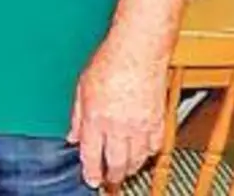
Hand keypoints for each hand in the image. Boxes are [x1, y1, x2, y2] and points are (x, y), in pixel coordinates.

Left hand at [68, 37, 166, 188]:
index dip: (91, 172)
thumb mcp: (82, 88)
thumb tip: (73, 136)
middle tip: (109, 182)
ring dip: (130, 168)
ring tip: (124, 171)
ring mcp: (142, 125)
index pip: (92, 155)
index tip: (91, 180)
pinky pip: (155, 147)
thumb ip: (77, 117)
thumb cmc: (110, 62)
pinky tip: (142, 154)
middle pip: (117, 162)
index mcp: (97, 118)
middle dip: (113, 177)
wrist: (139, 51)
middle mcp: (120, 125)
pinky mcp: (159, 121)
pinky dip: (148, 154)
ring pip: (138, 158)